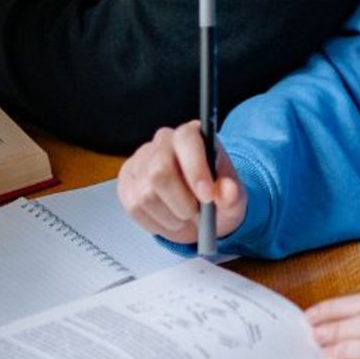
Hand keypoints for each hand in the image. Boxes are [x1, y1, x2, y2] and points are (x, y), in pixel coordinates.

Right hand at [117, 121, 245, 244]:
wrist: (199, 212)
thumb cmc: (215, 197)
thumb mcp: (232, 198)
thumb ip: (232, 195)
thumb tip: (228, 191)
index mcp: (191, 135)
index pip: (186, 140)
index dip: (195, 168)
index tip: (207, 195)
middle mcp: (162, 143)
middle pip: (160, 171)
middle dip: (181, 201)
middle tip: (195, 213)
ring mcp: (140, 162)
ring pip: (147, 195)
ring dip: (170, 216)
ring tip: (184, 216)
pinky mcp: (126, 183)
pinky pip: (135, 208)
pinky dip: (156, 222)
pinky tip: (168, 219)